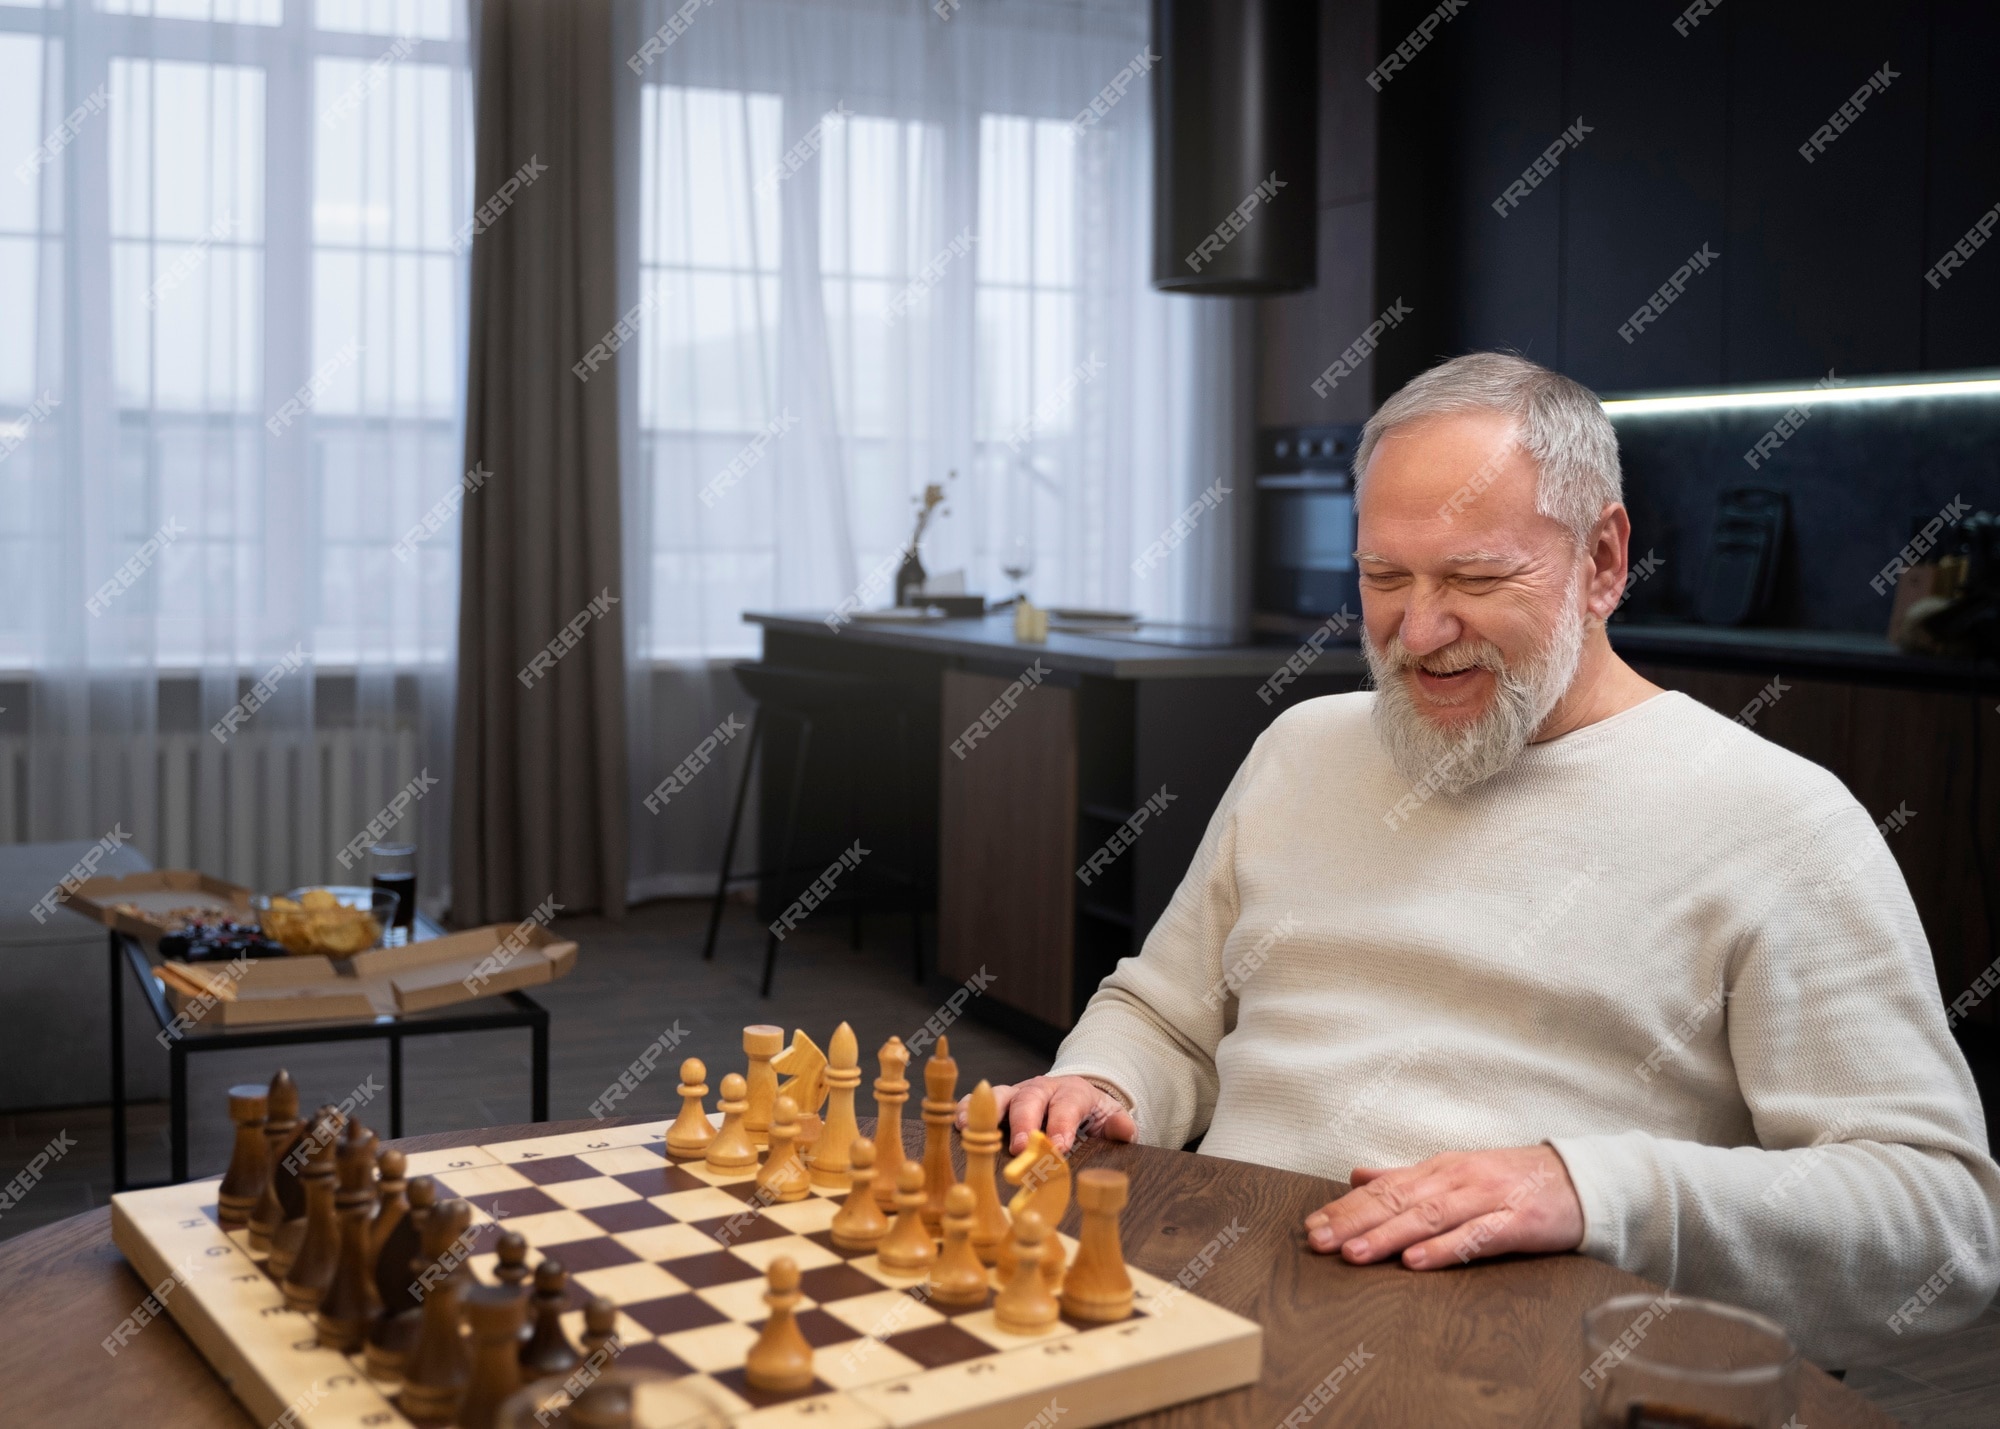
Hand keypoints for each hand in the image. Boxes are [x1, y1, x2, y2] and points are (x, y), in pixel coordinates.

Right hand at [954, 1076, 1137, 1154]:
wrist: (1073, 1096)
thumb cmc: (1088, 1114)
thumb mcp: (1108, 1116)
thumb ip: (1117, 1124)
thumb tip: (1125, 1131)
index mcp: (1072, 1092)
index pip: (1067, 1106)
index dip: (1061, 1126)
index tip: (1058, 1148)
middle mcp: (1041, 1089)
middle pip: (1030, 1100)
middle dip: (1024, 1123)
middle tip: (1020, 1148)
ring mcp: (1017, 1094)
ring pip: (1000, 1096)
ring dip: (988, 1113)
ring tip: (975, 1129)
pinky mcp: (998, 1103)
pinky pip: (978, 1102)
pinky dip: (966, 1110)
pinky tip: (958, 1125)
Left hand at [1303, 1145, 1582, 1269]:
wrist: (1580, 1180)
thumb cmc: (1512, 1180)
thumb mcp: (1455, 1172)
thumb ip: (1405, 1177)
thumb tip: (1357, 1175)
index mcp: (1439, 1169)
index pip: (1383, 1189)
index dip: (1346, 1208)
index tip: (1312, 1226)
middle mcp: (1457, 1180)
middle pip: (1398, 1201)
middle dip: (1354, 1221)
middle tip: (1318, 1241)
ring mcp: (1487, 1199)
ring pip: (1429, 1217)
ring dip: (1388, 1235)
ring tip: (1354, 1254)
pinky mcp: (1517, 1221)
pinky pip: (1476, 1237)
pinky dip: (1444, 1248)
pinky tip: (1416, 1261)